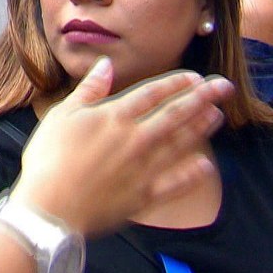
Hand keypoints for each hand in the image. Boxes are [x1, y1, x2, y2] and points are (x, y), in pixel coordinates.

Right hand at [13, 57, 233, 236]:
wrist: (49, 207)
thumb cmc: (48, 159)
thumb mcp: (62, 115)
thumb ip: (88, 90)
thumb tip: (105, 64)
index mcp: (114, 117)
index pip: (152, 94)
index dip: (176, 83)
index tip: (195, 77)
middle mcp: (135, 139)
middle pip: (175, 115)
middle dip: (202, 99)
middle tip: (224, 87)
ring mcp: (143, 168)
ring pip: (180, 144)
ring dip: (201, 129)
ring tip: (219, 116)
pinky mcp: (144, 195)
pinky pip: (175, 184)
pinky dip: (192, 175)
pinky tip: (206, 166)